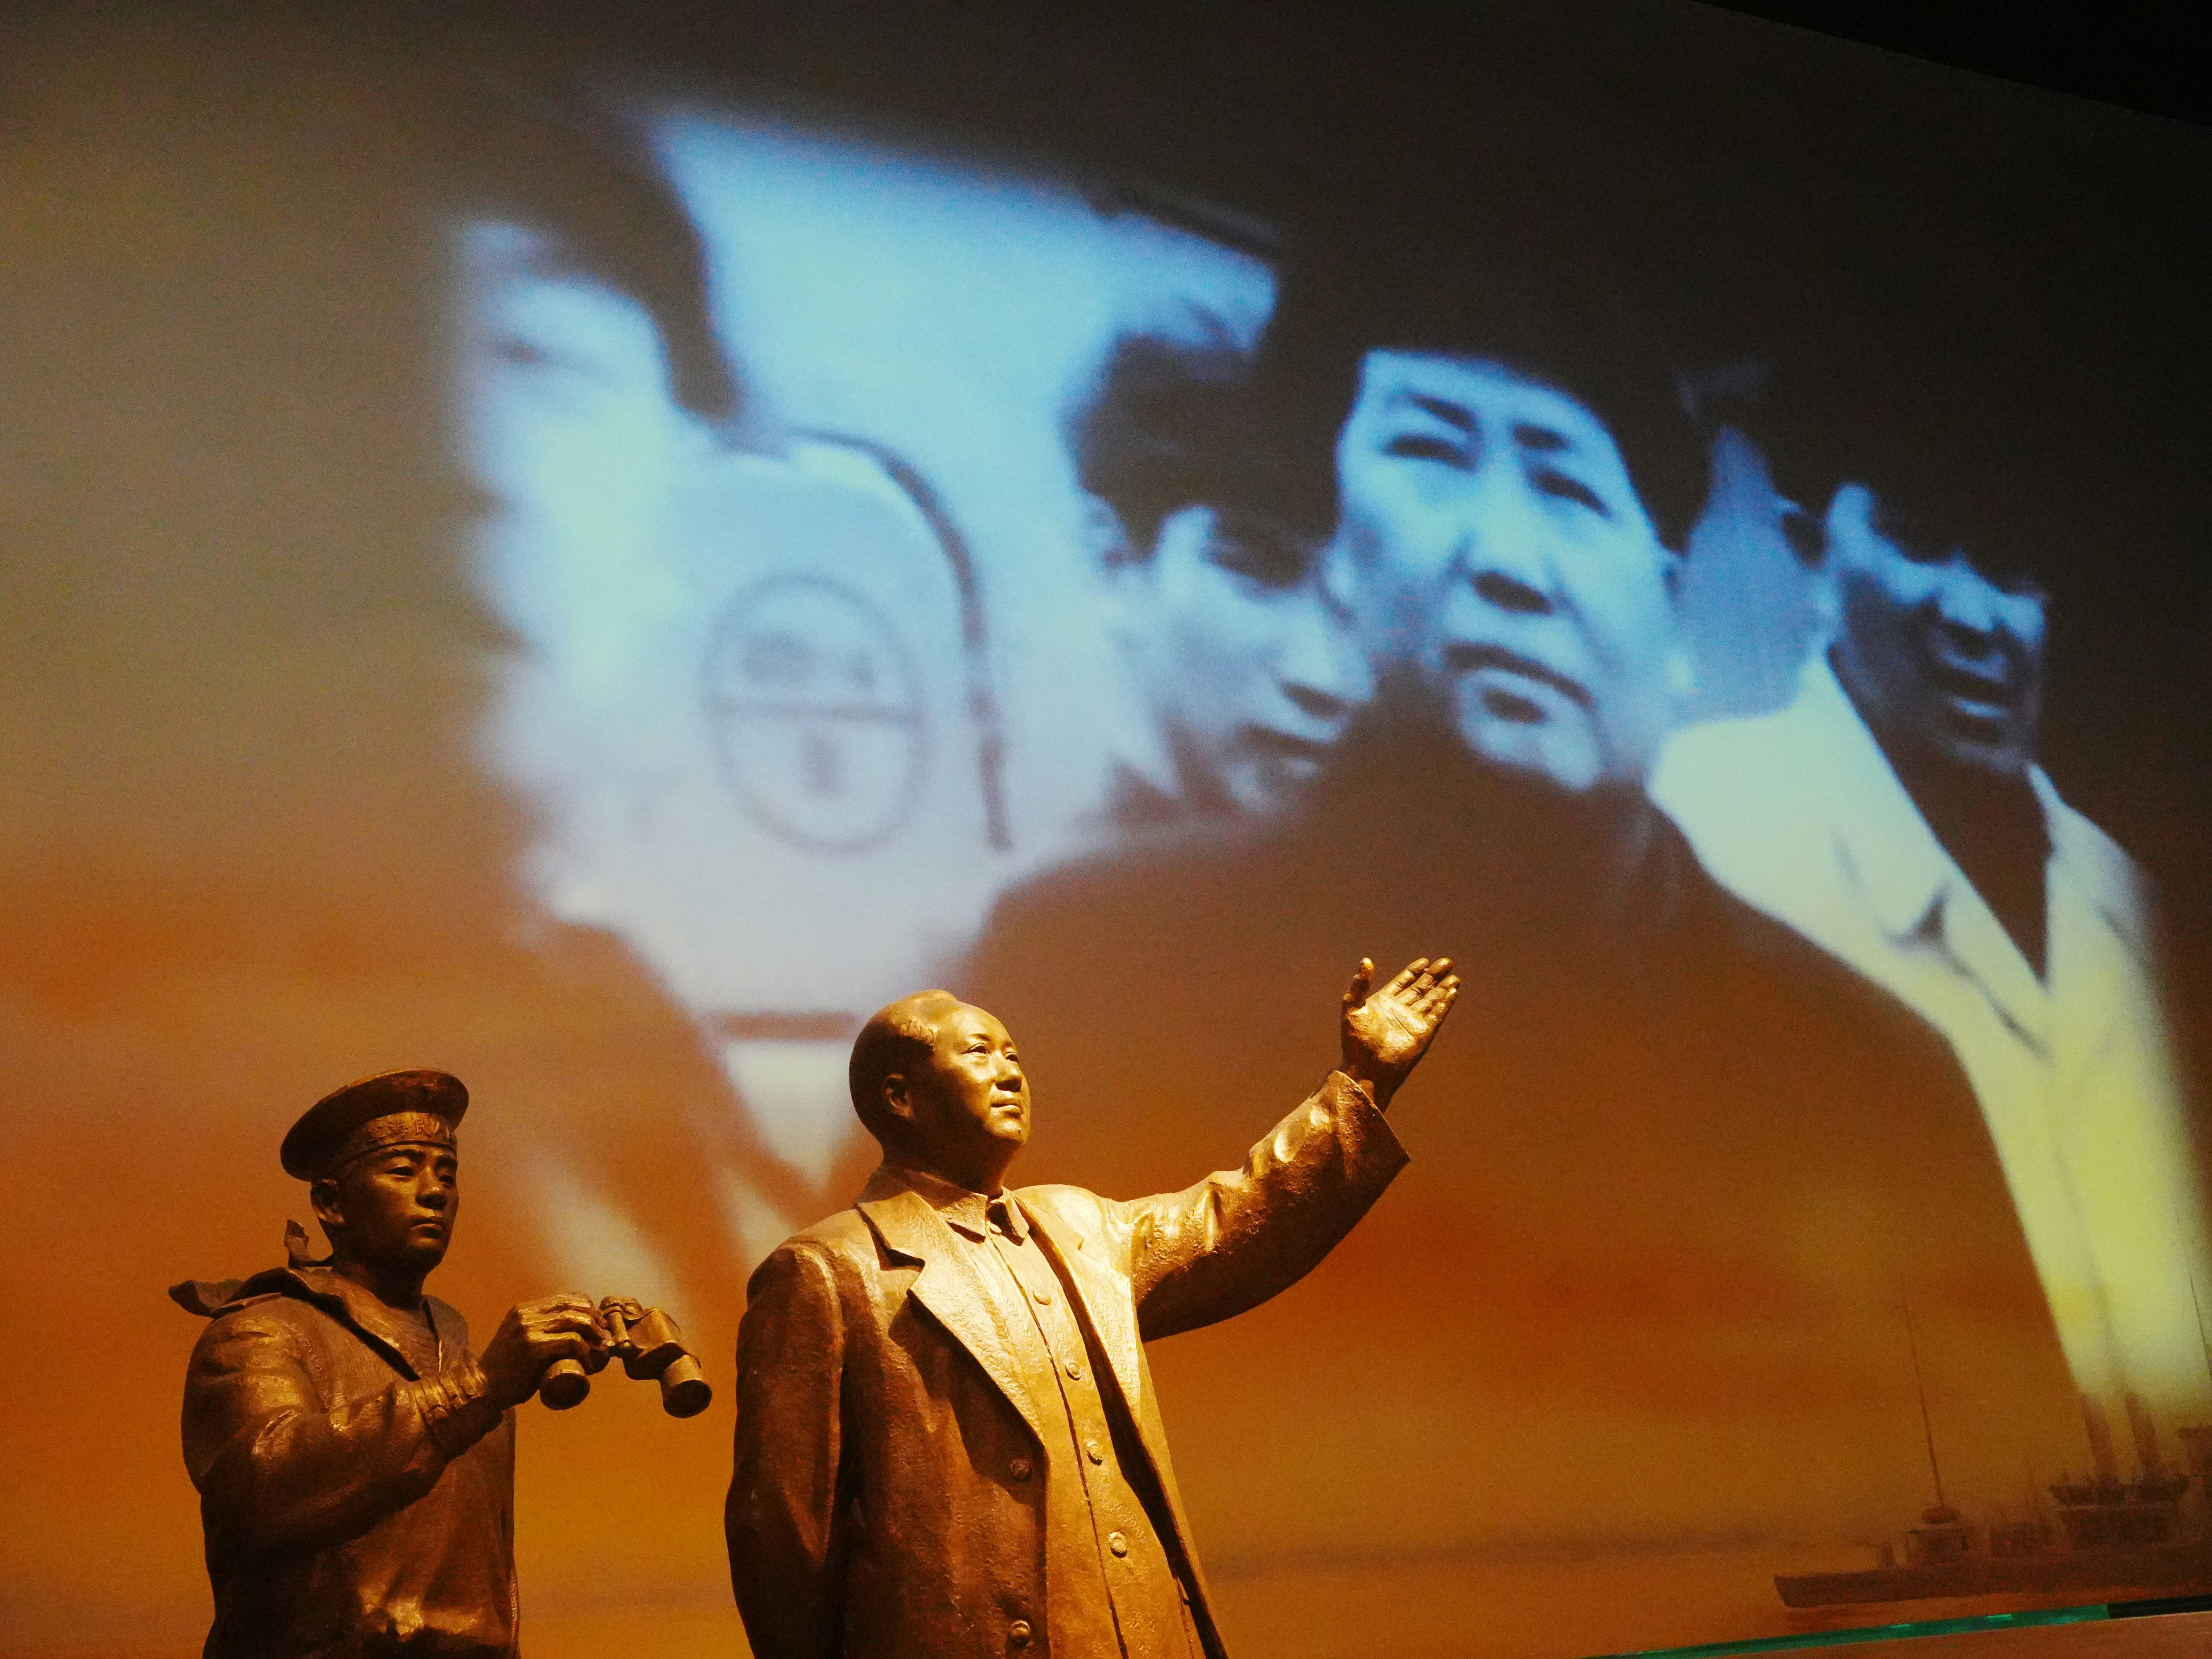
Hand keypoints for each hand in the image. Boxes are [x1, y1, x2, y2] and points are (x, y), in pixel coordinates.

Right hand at [479, 1292, 604, 1409]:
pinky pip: (570, 1342)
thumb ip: (540, 1333)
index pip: (565, 1298)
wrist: (483, 1387)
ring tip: (599, 1352)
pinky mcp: (533, 1348)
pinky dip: (585, 1352)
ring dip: (593, 1336)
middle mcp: (526, 1315)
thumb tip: (573, 1334)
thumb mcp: (521, 1341)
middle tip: (603, 1338)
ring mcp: (529, 1330)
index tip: (598, 1322)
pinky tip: (589, 1365)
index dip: (586, 1307)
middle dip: (594, 1320)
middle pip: (573, 1307)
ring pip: (575, 1322)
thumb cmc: (507, 1370)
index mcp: (524, 1310)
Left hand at [1340, 956, 1458, 1109]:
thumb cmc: (1356, 1042)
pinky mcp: (1423, 1033)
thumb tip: (1366, 960)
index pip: (1403, 982)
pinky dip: (1445, 1004)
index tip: (1425, 961)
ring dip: (1442, 988)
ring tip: (1454, 977)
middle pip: (1421, 988)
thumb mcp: (1352, 1008)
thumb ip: (1360, 984)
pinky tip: (1452, 992)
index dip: (1414, 971)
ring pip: (1431, 1000)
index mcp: (1384, 1002)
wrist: (1367, 1069)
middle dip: (1433, 975)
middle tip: (1446, 962)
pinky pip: (1437, 1015)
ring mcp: (1412, 1021)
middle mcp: (1400, 1010)